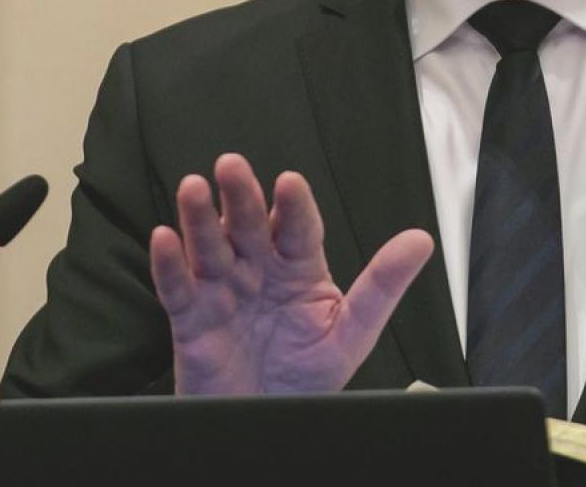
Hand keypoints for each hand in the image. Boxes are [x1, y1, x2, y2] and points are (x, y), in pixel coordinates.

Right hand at [148, 153, 432, 395]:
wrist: (268, 418)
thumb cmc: (308, 373)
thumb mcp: (353, 331)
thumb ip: (383, 285)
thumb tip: (421, 241)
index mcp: (299, 266)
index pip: (299, 227)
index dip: (294, 205)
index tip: (290, 182)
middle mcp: (259, 269)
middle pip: (250, 225)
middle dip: (242, 196)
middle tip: (232, 167)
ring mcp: (224, 290)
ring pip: (209, 246)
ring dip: (199, 218)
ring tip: (193, 188)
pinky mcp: (191, 317)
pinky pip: (177, 287)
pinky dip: (168, 264)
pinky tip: (164, 238)